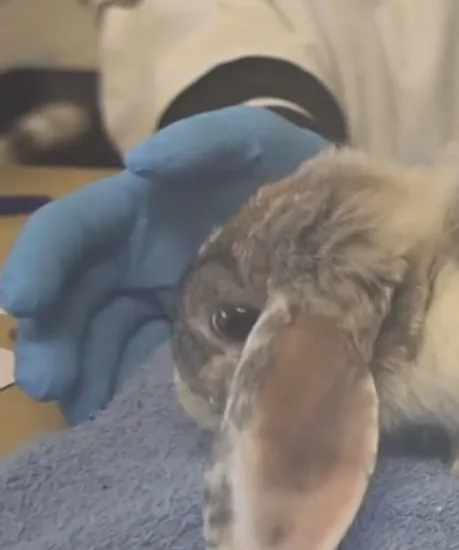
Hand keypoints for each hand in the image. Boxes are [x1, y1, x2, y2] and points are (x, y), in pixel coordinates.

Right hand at [0, 107, 329, 422]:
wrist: (336, 210)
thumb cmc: (284, 165)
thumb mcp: (254, 140)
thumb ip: (205, 138)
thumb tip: (140, 164)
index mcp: (137, 206)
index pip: (70, 230)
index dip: (39, 261)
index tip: (24, 301)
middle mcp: (134, 253)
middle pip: (72, 295)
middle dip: (51, 337)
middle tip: (49, 381)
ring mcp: (156, 295)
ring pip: (97, 334)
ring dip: (78, 370)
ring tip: (74, 407)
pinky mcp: (184, 330)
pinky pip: (136, 359)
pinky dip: (114, 383)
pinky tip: (98, 411)